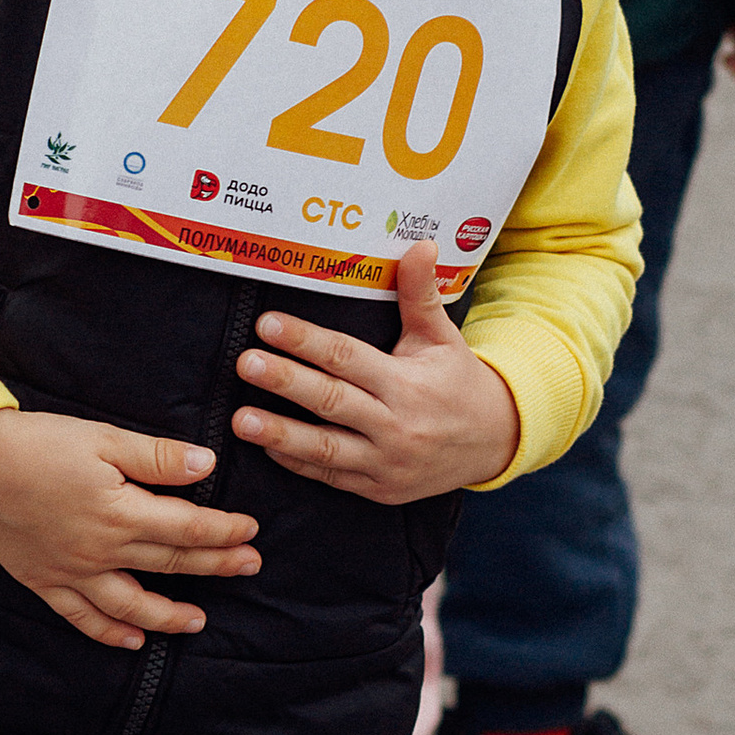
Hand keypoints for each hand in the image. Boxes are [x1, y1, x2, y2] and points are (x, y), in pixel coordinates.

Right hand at [0, 407, 260, 652]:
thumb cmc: (36, 443)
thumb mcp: (102, 438)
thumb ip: (157, 457)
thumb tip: (207, 465)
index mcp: (120, 513)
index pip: (188, 528)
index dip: (225, 532)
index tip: (251, 531)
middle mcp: (100, 552)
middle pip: (170, 564)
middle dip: (216, 566)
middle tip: (250, 568)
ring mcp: (71, 573)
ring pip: (132, 606)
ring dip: (170, 616)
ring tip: (199, 620)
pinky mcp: (43, 582)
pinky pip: (82, 618)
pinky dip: (110, 634)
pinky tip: (133, 640)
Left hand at [230, 244, 519, 504]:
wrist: (494, 443)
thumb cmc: (458, 382)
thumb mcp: (442, 337)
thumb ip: (421, 294)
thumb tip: (421, 245)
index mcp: (408, 383)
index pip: (348, 358)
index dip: (307, 341)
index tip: (269, 324)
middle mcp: (396, 425)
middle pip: (332, 401)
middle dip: (286, 382)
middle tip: (246, 363)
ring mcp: (386, 462)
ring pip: (326, 448)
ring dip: (280, 433)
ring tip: (240, 420)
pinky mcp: (379, 489)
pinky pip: (331, 477)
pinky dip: (298, 463)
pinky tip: (267, 448)